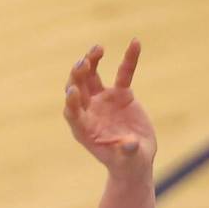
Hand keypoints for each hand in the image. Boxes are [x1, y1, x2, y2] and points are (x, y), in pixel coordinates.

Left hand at [62, 39, 156, 180]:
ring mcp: (103, 100)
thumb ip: (127, 152)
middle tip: (82, 63)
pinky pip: (123, 73)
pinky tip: (135, 43)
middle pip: (78, 90)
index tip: (72, 91)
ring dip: (92, 62)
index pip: (72, 113)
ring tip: (97, 49)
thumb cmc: (128, 164)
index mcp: (85, 130)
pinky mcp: (120, 94)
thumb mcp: (128, 161)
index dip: (71, 102)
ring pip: (92, 77)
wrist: (137, 159)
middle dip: (78, 76)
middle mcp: (89, 112)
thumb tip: (129, 144)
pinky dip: (129, 60)